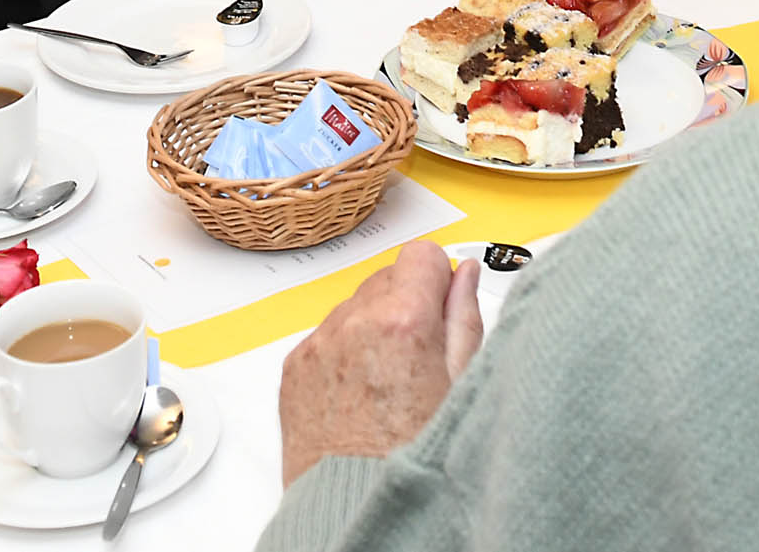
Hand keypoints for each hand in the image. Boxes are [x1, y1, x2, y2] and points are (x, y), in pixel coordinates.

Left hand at [275, 243, 483, 485]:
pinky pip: (325, 336)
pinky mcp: (294, 367)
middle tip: (418, 356)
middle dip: (406, 305)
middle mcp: (354, 323)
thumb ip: (464, 318)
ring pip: (354, 306)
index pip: (423, 254)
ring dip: (372, 328)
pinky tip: (360, 392)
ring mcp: (318, 344)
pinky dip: (342, 352)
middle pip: (387, 278)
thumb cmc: (411, 457)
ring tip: (387, 382)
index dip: (438, 280)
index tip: (441, 306)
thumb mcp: (460, 386)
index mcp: (403, 321)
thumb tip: (464, 274)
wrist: (354, 506)